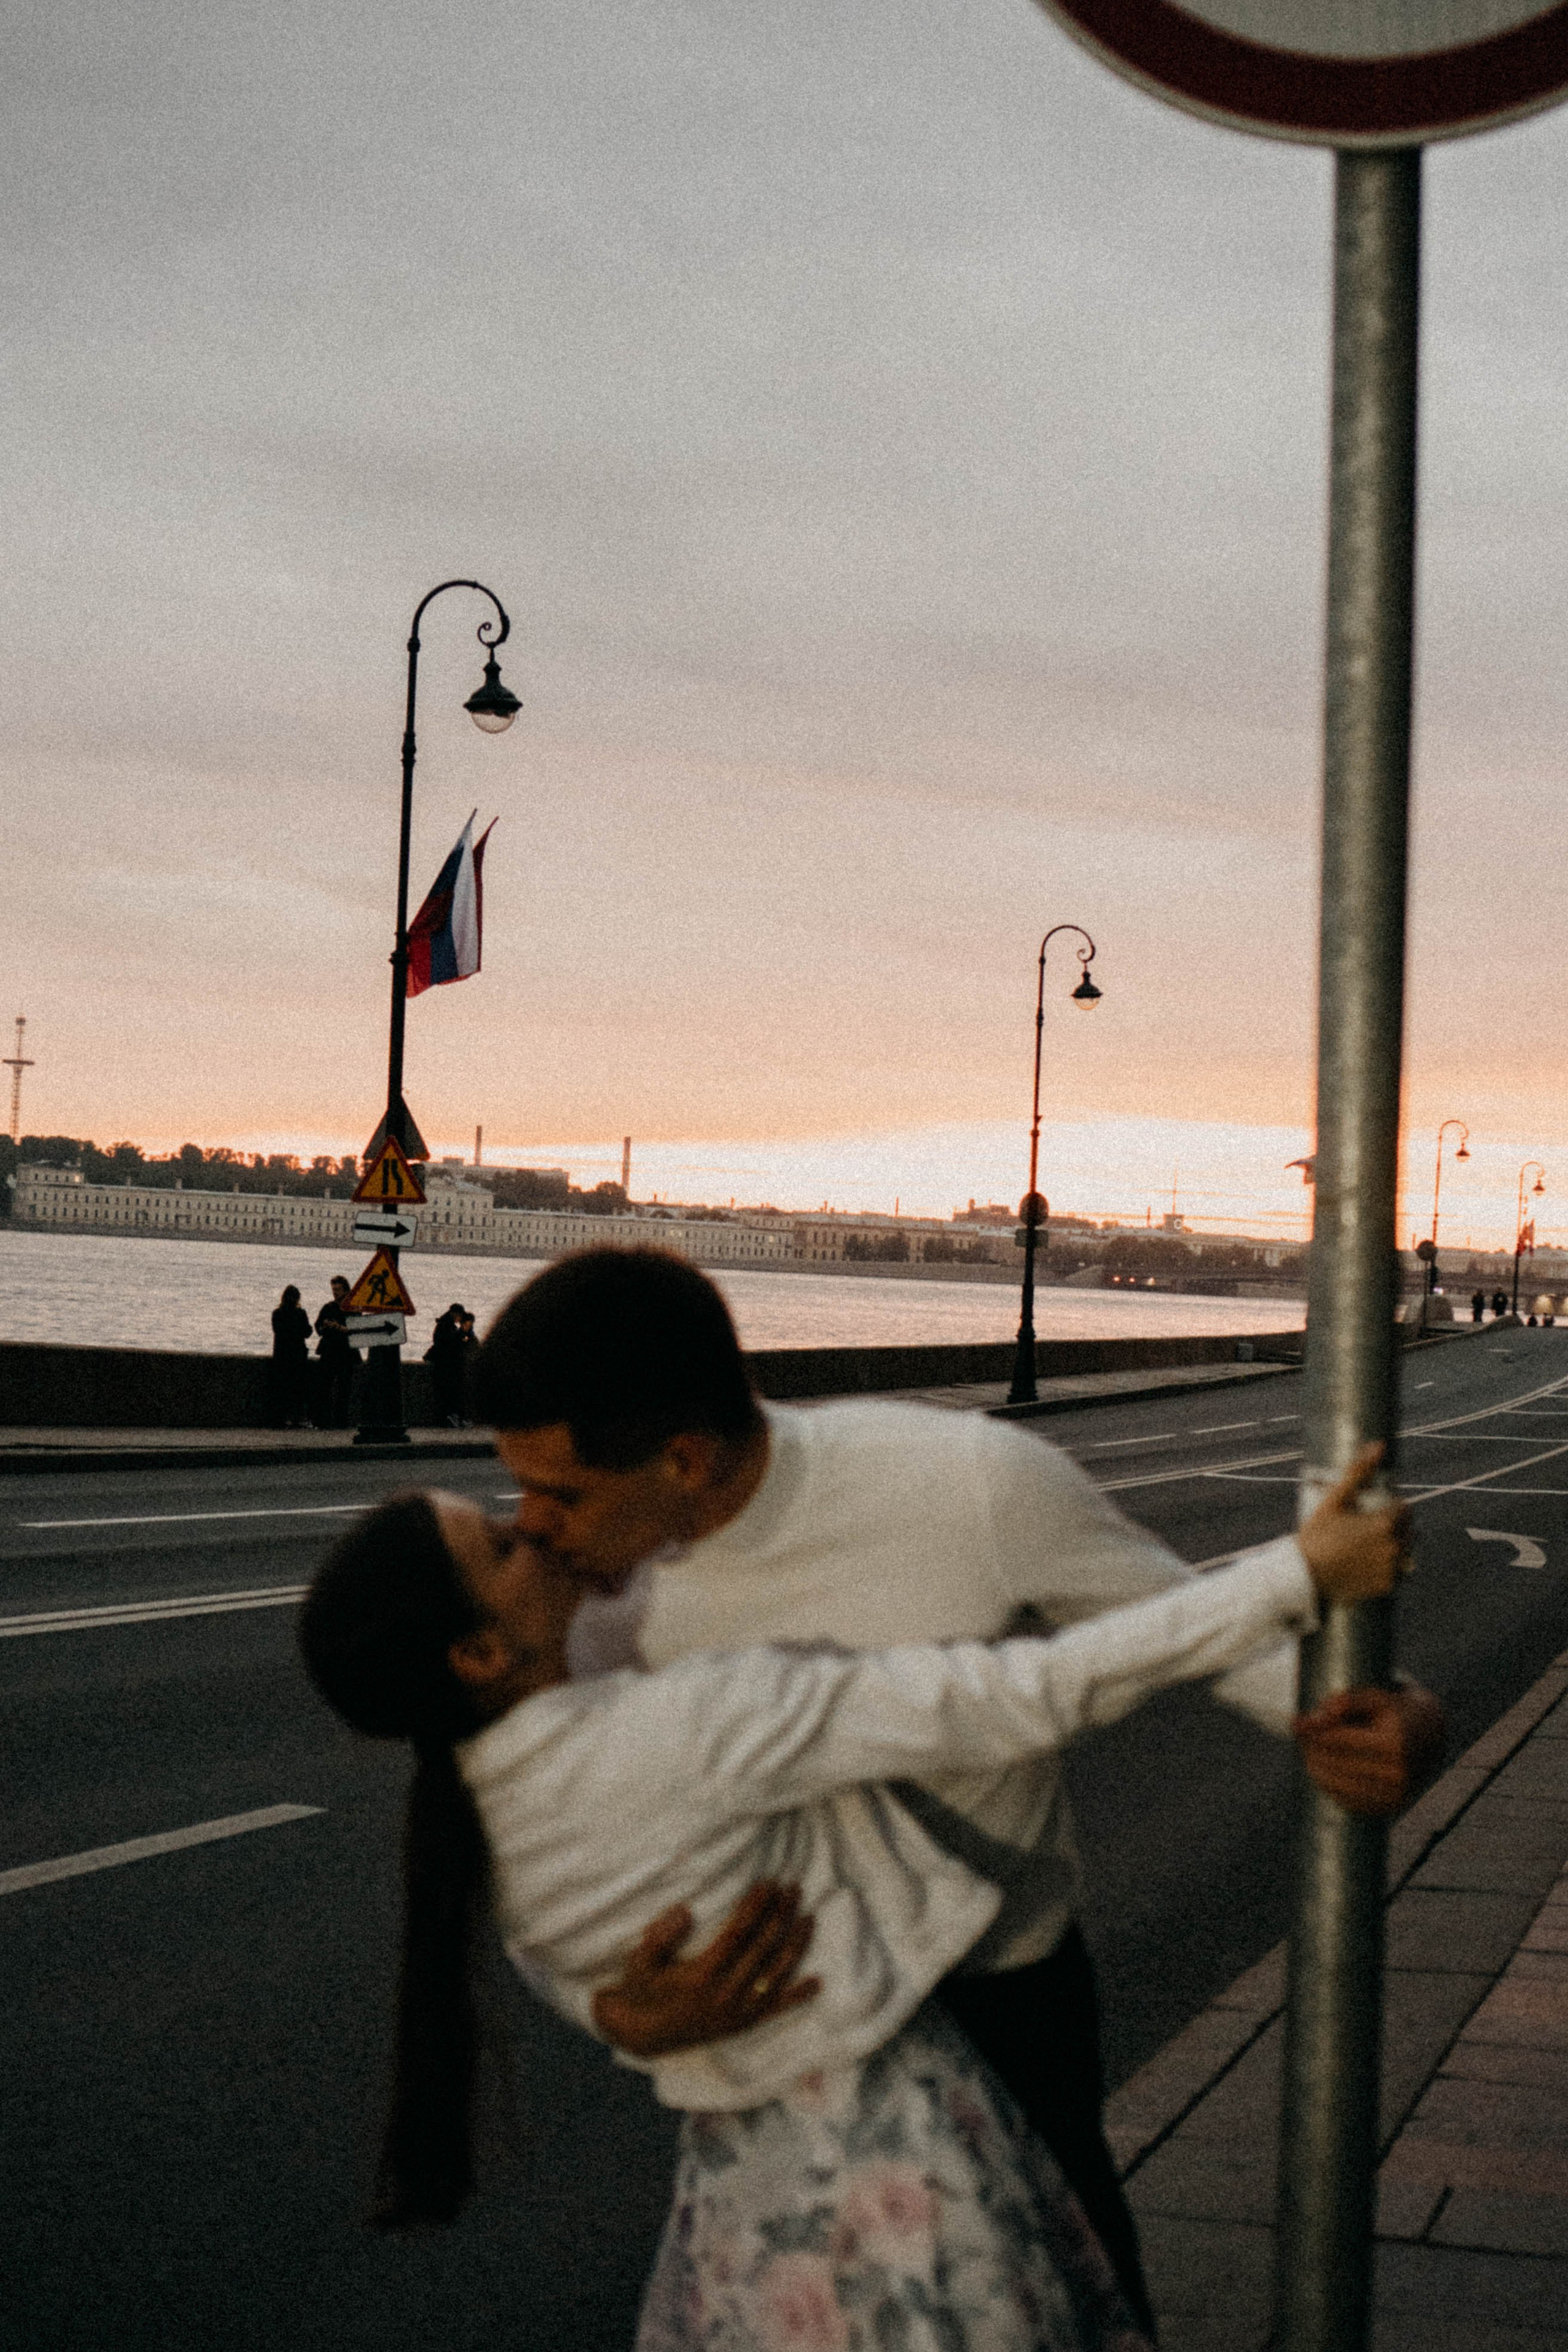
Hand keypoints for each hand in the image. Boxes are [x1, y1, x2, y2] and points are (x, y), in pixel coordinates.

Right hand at [591, 1880, 820, 2059]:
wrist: (646, 2035)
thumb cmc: (644, 1988)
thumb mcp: (640, 1960)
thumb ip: (660, 1936)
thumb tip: (686, 1911)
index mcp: (702, 1975)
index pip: (739, 1934)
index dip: (756, 1906)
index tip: (769, 1882)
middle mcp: (726, 1994)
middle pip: (763, 1948)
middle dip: (781, 1915)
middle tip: (794, 1887)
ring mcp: (739, 2011)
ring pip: (776, 1973)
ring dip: (795, 1943)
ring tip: (809, 1916)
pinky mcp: (745, 2023)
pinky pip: (777, 2009)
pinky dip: (799, 1995)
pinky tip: (817, 1981)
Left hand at [1295, 1681, 1446, 1814]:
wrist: (1431, 1734)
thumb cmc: (1396, 1710)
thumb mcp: (1375, 1696)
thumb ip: (1344, 1702)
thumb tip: (1311, 1720)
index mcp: (1395, 1743)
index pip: (1339, 1740)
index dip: (1313, 1730)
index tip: (1296, 1721)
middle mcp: (1398, 1773)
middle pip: (1336, 1763)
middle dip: (1311, 1748)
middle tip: (1299, 1735)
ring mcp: (1395, 1795)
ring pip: (1338, 1785)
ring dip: (1316, 1768)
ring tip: (1307, 1751)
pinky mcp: (1389, 1808)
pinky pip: (1349, 1801)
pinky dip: (1330, 1786)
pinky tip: (1321, 1771)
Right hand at [1297, 1443, 1408, 1602]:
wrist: (1304, 1576)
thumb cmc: (1317, 1534)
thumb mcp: (1335, 1499)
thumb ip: (1359, 1472)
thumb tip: (1378, 1446)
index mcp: (1386, 1523)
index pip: (1405, 1508)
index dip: (1390, 1507)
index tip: (1372, 1511)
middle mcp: (1395, 1546)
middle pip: (1407, 1529)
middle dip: (1393, 1526)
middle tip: (1366, 1529)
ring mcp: (1393, 1568)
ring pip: (1404, 1550)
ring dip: (1392, 1546)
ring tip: (1365, 1547)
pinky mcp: (1388, 1586)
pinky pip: (1397, 1571)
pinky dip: (1387, 1566)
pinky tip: (1365, 1563)